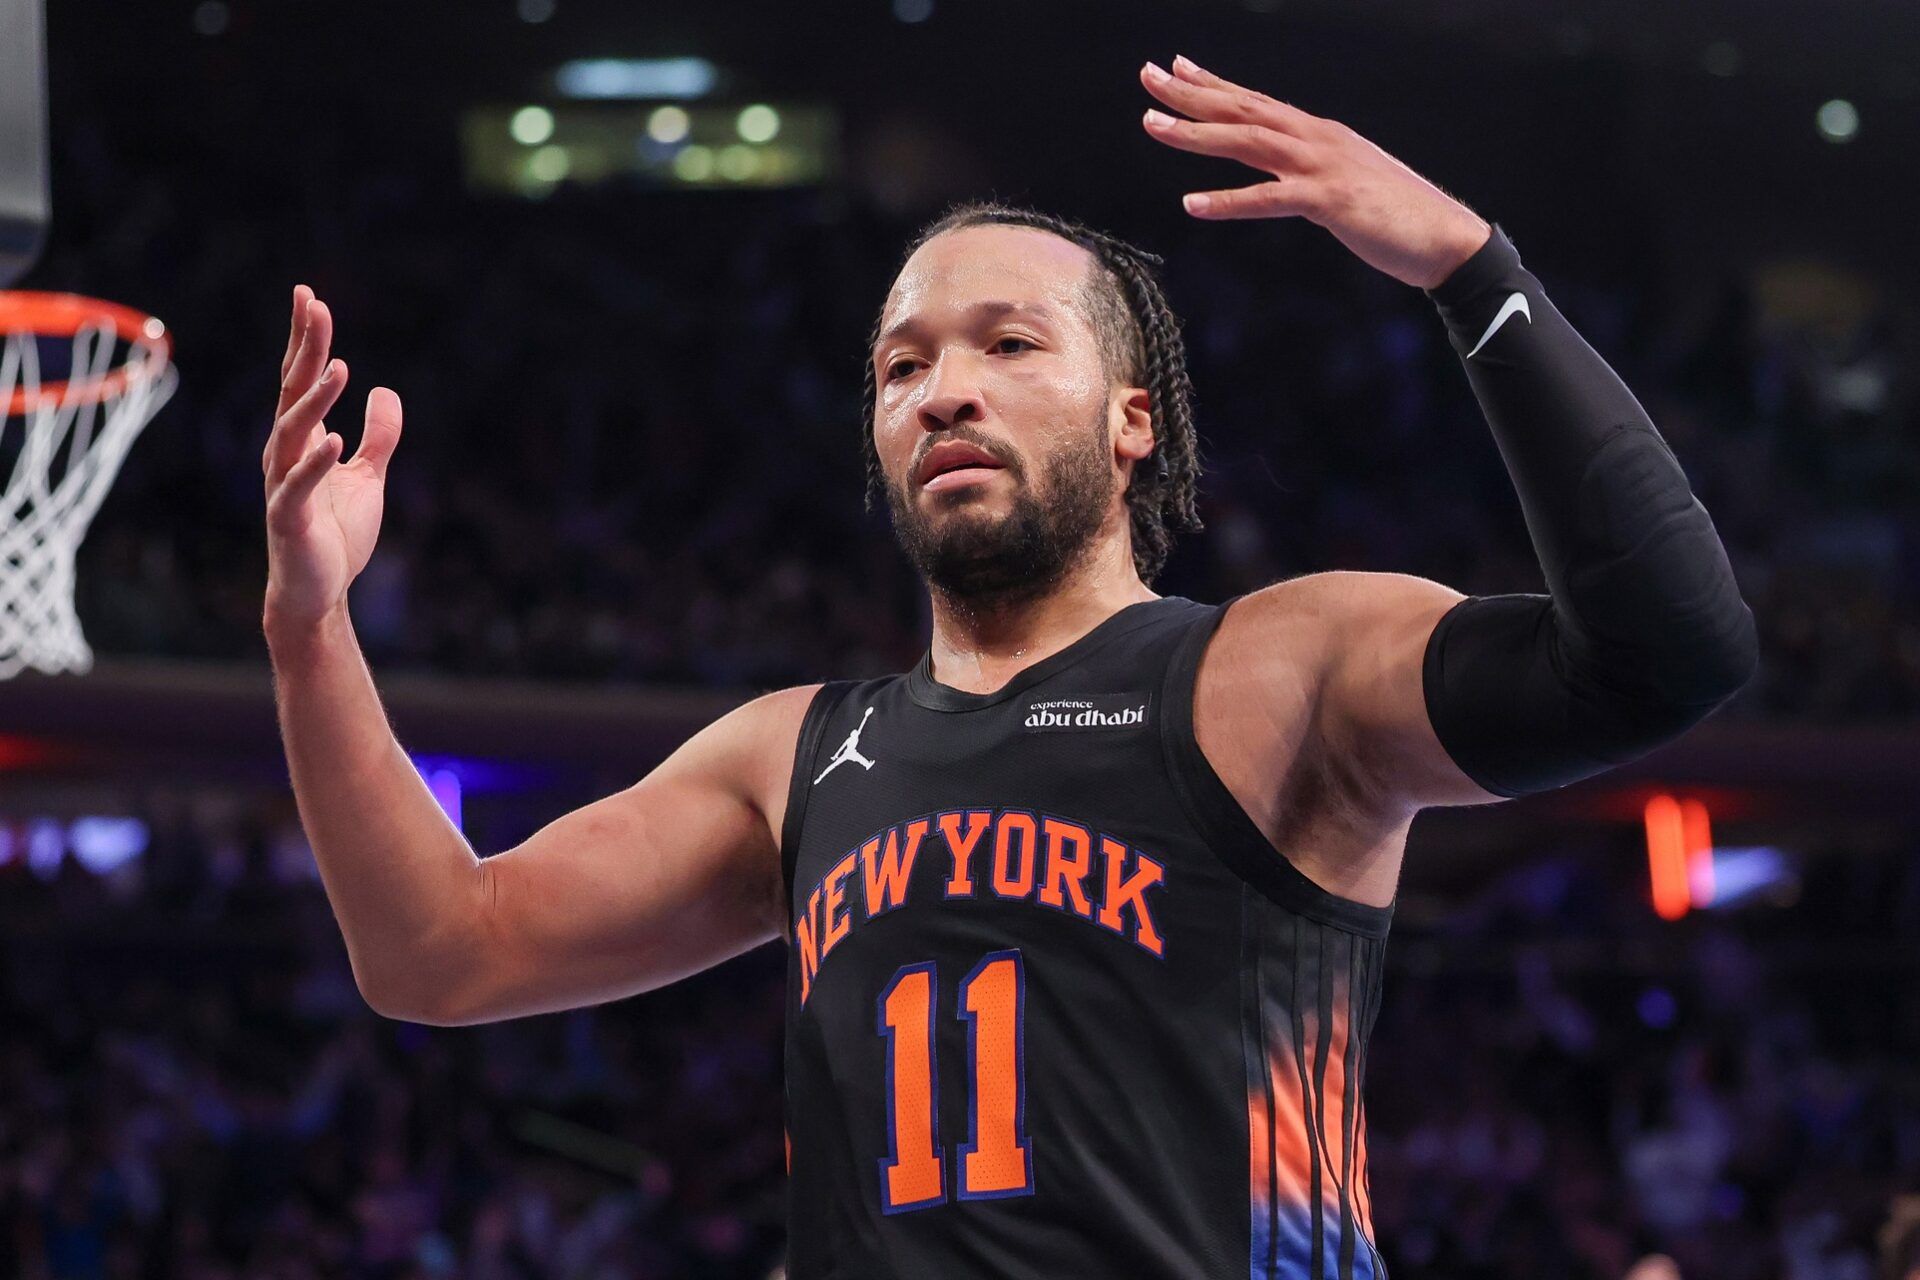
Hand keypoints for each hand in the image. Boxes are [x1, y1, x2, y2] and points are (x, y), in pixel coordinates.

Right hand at [261, 285, 402, 635]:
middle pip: (292, 391)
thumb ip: (378, 436)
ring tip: (339, 369)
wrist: (319, 591)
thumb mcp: (368, 476)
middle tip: (314, 305)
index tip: (309, 296)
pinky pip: (298, 486)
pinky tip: (336, 441)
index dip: (305, 339)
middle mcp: (286, 454)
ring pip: (292, 431)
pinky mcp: (289, 518)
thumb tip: (385, 391)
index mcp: (304, 440)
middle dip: (304, 348)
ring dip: (314, 400)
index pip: (300, 379)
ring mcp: (283, 484)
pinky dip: (316, 463)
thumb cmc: (336, 533)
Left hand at [1139, 55, 1491, 288]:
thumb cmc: (1398, 217)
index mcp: (1321, 136)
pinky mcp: (1331, 202)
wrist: (1447, 240)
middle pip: (1244, 110)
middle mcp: (1318, 140)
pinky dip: (1229, 202)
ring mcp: (1324, 167)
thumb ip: (1314, 174)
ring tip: (1152, 125)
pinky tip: (1192, 204)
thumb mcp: (1348, 184)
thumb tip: (1290, 175)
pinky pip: (1269, 200)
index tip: (1176, 68)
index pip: (1257, 103)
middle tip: (1147, 77)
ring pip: (1249, 143)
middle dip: (1192, 94)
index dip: (1214, 84)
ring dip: (1197, 134)